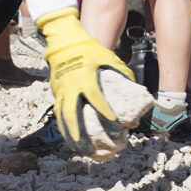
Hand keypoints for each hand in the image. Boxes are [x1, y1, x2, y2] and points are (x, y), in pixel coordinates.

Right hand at [38, 7, 136, 156]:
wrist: (65, 41)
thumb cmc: (89, 49)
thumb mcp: (109, 58)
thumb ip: (121, 73)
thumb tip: (133, 88)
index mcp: (86, 79)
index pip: (98, 102)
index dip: (107, 118)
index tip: (116, 131)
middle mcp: (72, 88)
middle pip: (74, 116)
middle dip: (81, 135)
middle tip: (90, 150)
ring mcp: (61, 91)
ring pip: (63, 118)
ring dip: (70, 135)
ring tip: (78, 150)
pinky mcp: (56, 92)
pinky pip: (59, 113)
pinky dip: (64, 126)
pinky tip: (70, 138)